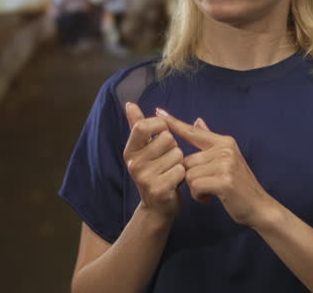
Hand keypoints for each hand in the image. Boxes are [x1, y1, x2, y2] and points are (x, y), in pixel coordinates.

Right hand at [123, 103, 185, 220]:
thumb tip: (130, 103)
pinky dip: (182, 175)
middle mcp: (133, 163)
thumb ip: (138, 125)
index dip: (160, 126)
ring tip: (170, 172)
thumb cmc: (155, 171)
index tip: (164, 134)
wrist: (157, 207)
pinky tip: (175, 183)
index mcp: (129, 150)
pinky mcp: (158, 189)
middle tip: (166, 161)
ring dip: (180, 162)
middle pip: (167, 138)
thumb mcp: (144, 148)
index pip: (144, 125)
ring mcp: (144, 177)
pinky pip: (181, 170)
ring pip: (177, 154)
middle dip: (174, 147)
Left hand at [156, 108, 274, 227]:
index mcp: (224, 142)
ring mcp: (225, 164)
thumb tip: (197, 121)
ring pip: (189, 174)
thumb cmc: (239, 186)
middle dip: (191, 177)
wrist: (259, 207)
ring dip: (195, 188)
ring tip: (210, 193)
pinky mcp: (224, 180)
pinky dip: (198, 196)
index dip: (175, 123)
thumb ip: (210, 141)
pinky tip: (210, 199)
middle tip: (207, 186)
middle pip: (186, 160)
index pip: (193, 132)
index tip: (158, 112)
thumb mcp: (227, 159)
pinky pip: (195, 185)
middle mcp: (225, 149)